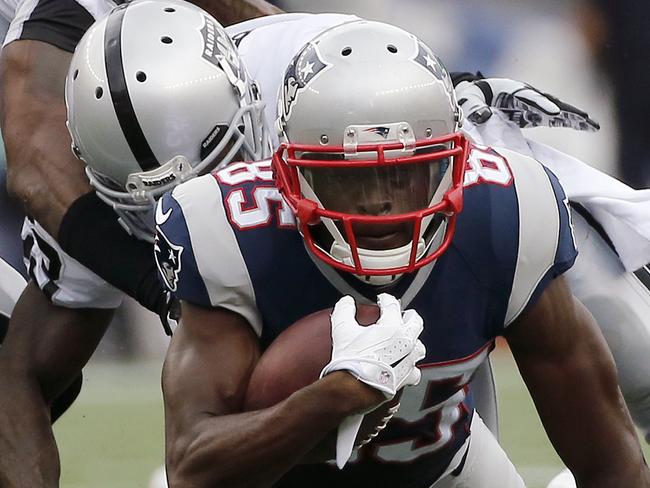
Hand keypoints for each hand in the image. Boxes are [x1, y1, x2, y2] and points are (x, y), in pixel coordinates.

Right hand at [321, 294, 425, 400]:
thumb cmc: (349, 359)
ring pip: (419, 347)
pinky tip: (403, 366)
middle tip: (402, 314)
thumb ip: (344, 310)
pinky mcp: (406, 378)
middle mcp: (406, 342)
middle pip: (415, 322)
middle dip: (409, 316)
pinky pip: (414, 370)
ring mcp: (409, 361)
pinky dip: (410, 366)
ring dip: (413, 341)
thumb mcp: (341, 329)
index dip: (386, 300)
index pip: (393, 306)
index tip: (382, 300)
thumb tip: (347, 301)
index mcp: (393, 326)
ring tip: (405, 340)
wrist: (353, 390)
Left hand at [456, 78, 599, 130]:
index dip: (542, 105)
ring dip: (574, 118)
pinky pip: (554, 119)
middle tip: (585, 118)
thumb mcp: (469, 101)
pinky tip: (587, 127)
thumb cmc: (472, 97)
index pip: (529, 98)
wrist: (475, 95)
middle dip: (566, 111)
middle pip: (550, 103)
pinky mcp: (533, 115)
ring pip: (556, 111)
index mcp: (511, 90)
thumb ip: (476, 109)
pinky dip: (569, 122)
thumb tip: (484, 115)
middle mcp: (526, 95)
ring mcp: (531, 105)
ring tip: (593, 125)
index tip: (554, 113)